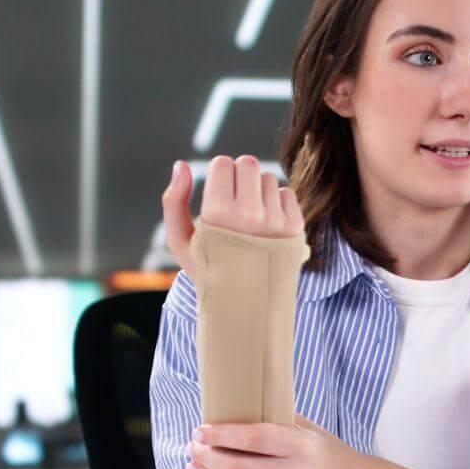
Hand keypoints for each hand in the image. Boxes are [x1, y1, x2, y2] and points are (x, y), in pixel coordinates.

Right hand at [160, 155, 304, 271]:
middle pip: (248, 163)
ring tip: (250, 217)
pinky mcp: (296, 228)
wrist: (246, 305)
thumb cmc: (208, 269)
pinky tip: (267, 224)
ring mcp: (276, 221)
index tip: (217, 192)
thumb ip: (173, 200)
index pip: (223, 163)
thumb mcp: (180, 240)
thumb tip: (181, 165)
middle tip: (234, 197)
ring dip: (258, 190)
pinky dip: (276, 202)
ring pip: (268, 178)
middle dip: (239, 174)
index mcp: (218, 214)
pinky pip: (286, 193)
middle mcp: (249, 215)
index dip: (218, 174)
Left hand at [186, 416, 367, 468]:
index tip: (200, 431)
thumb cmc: (329, 454)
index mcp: (303, 445)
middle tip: (193, 450)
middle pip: (239, 468)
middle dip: (208, 459)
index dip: (222, 435)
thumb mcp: (311, 431)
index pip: (254, 438)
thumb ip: (279, 422)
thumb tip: (236, 412)